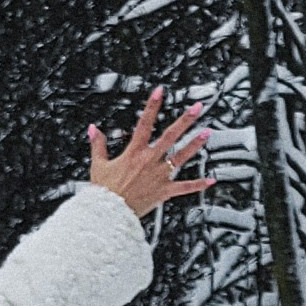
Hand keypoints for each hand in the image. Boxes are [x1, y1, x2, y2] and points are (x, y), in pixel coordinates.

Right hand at [87, 88, 212, 216]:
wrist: (109, 213)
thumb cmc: (104, 192)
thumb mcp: (98, 165)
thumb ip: (97, 145)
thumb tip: (93, 130)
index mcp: (134, 152)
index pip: (144, 123)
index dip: (152, 106)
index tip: (159, 92)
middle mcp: (149, 160)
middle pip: (170, 135)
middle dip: (185, 120)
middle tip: (196, 108)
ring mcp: (159, 175)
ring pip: (181, 156)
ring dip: (195, 144)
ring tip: (207, 132)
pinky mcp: (164, 191)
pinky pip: (184, 187)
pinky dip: (198, 184)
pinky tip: (211, 179)